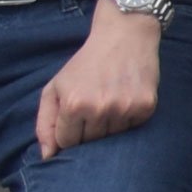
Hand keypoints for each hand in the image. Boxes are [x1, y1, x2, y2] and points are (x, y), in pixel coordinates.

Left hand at [31, 5, 171, 159]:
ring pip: (112, 138)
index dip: (69, 131)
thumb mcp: (55, 87)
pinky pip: (132, 129)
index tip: (75, 115)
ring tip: (109, 101)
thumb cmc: (86, 63)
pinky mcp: (146, 106)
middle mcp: (99, 108)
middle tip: (93, 105)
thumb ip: (45, 122)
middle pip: (90, 142)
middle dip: (88, 129)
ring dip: (109, 125)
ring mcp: (124, 108)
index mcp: (73, 104)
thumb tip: (47, 156)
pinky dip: (128, 119)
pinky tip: (125, 99)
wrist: (125, 35)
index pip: (66, 142)